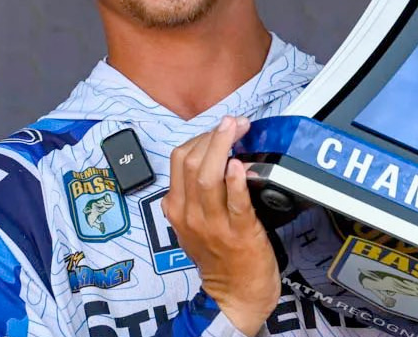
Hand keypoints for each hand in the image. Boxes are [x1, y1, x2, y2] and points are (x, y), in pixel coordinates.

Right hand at [163, 116, 279, 333]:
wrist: (235, 295)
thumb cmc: (219, 257)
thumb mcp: (193, 225)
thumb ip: (195, 196)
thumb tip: (215, 158)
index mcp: (177, 208)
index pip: (178, 160)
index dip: (200, 137)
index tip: (220, 128)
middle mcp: (190, 214)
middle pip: (190, 163)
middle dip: (212, 136)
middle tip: (234, 122)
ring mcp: (213, 224)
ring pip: (207, 177)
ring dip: (223, 147)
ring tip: (237, 129)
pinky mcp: (238, 233)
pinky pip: (234, 203)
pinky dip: (235, 181)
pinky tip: (240, 166)